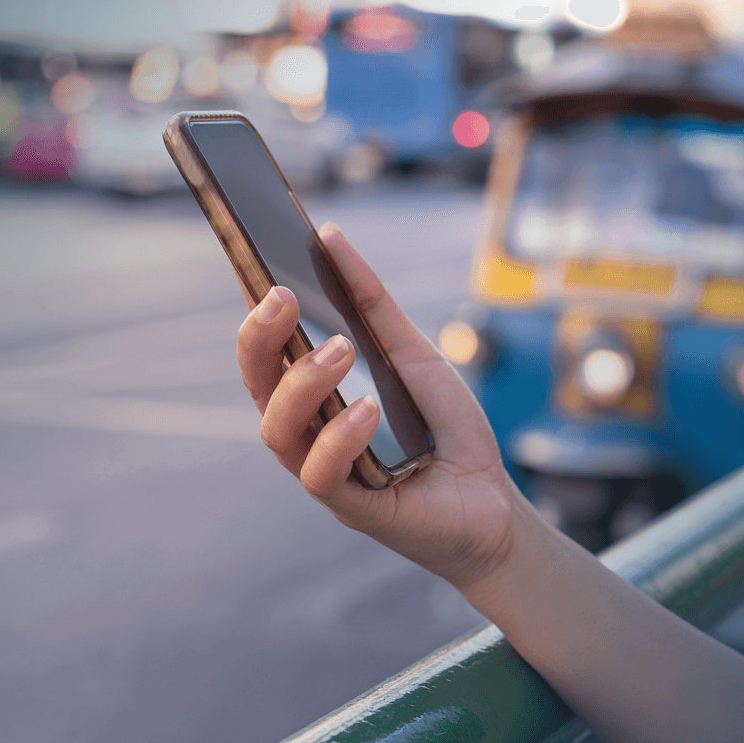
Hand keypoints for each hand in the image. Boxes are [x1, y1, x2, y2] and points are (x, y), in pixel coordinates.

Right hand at [236, 221, 523, 589]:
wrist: (493, 501)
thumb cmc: (444, 428)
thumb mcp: (414, 353)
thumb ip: (373, 304)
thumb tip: (331, 237)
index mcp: (315, 393)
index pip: (268, 348)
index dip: (252, 308)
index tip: (251, 263)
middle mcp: (307, 430)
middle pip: (257, 384)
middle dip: (260, 338)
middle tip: (282, 297)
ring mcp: (323, 469)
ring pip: (278, 429)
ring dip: (302, 384)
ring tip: (340, 351)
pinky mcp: (350, 506)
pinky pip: (320, 474)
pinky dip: (339, 438)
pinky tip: (366, 411)